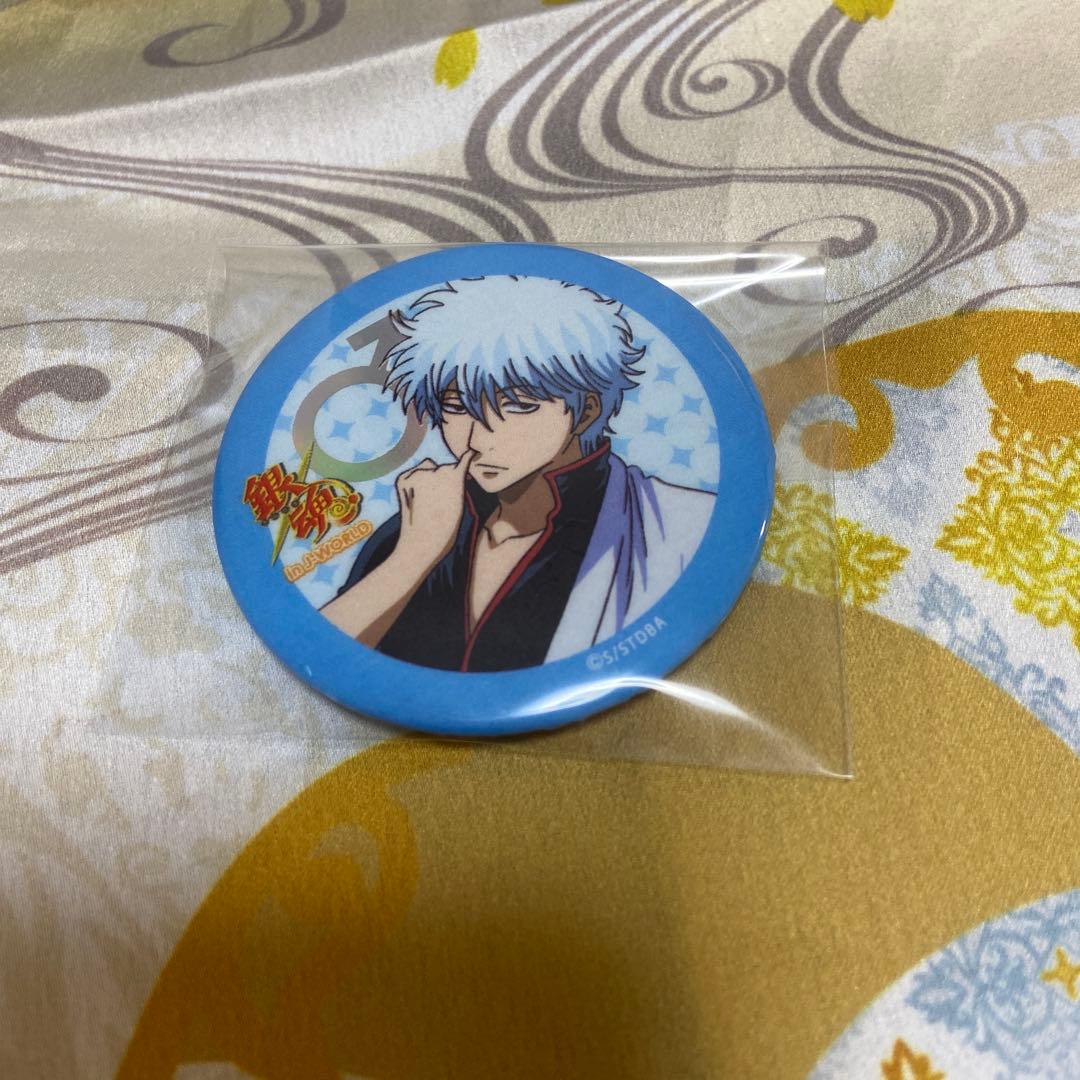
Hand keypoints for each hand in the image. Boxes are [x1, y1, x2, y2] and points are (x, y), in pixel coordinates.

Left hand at [393, 449, 476, 571]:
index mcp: (455, 476)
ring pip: (427, 467)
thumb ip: (456, 482)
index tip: (471, 454)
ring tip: (427, 499)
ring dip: (429, 476)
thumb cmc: (445, 528)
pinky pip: (412, 473)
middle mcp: (435, 470)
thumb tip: (447, 468)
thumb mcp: (460, 502)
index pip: (465, 459)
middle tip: (442, 499)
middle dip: (445, 476)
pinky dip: (414, 481)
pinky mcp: (402, 478)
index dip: (467, 459)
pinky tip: (416, 498)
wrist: (420, 543)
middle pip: (444, 466)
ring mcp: (416, 473)